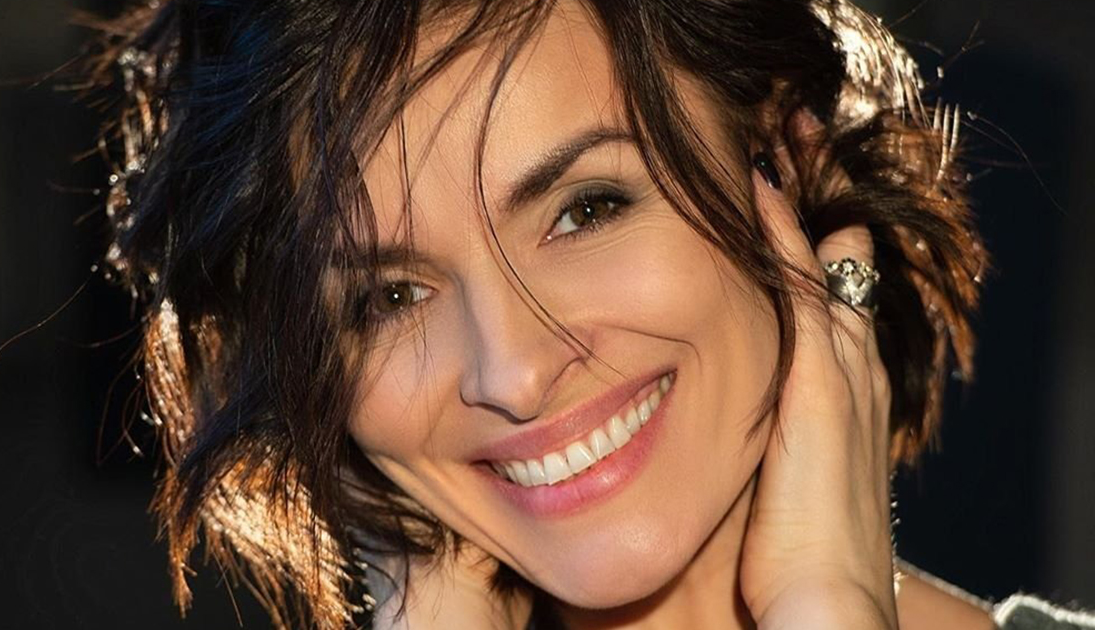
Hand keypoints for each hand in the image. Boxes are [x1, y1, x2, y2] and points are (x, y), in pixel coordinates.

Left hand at [738, 116, 897, 629]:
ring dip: (801, 203)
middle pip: (835, 271)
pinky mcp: (821, 387)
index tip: (783, 209)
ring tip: (785, 141)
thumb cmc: (792, 558)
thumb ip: (753, 444)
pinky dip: (783, 239)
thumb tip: (714, 430)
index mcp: (840, 401)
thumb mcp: (777, 485)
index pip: (826, 308)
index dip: (810, 255)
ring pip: (820, 266)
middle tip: (797, 147)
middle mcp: (851, 376)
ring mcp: (841, 376)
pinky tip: (759, 194)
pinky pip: (799, 292)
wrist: (824, 600)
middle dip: (817, 210)